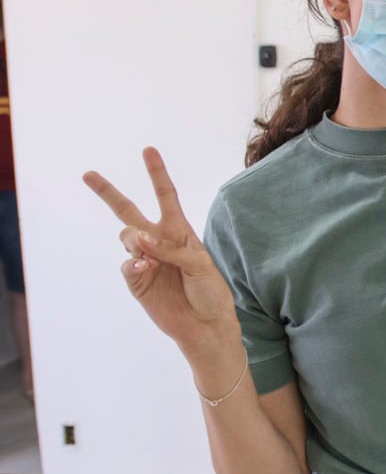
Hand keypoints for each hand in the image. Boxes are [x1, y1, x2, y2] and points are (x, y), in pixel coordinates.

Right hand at [83, 148, 238, 358]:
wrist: (204, 324)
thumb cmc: (210, 291)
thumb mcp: (201, 265)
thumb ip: (172, 249)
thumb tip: (140, 239)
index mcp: (179, 231)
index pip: (165, 196)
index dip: (157, 173)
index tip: (147, 150)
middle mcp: (158, 241)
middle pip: (128, 211)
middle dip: (108, 193)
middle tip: (88, 175)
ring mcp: (145, 260)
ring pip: (126, 236)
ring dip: (134, 238)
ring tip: (148, 252)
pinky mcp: (136, 280)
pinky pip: (127, 264)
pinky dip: (134, 263)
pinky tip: (144, 267)